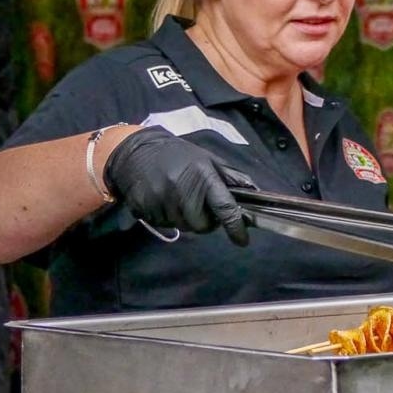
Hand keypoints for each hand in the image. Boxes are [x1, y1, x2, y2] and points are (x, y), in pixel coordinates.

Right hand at [102, 128, 255, 245]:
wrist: (137, 151)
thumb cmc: (179, 156)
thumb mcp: (208, 159)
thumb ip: (231, 177)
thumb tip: (255, 192)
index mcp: (203, 175)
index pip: (224, 207)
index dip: (235, 226)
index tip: (242, 240)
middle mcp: (183, 190)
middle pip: (202, 225)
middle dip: (206, 222)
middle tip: (200, 207)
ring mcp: (162, 201)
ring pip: (184, 227)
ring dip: (187, 219)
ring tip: (181, 200)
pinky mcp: (146, 209)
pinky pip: (165, 225)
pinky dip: (169, 218)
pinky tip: (166, 201)